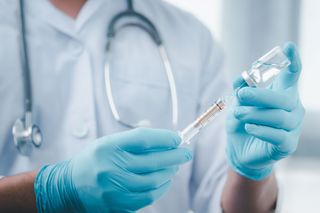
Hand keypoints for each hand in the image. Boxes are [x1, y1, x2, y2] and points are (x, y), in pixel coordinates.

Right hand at [34, 128, 191, 211]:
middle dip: (175, 156)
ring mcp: (115, 188)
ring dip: (170, 172)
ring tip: (175, 166)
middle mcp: (111, 167)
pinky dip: (162, 187)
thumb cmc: (94, 160)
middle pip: (153, 161)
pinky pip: (148, 197)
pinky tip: (165, 180)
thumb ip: (135, 140)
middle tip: (186, 152)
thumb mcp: (109, 142)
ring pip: (154, 181)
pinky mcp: (118, 204)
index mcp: (108, 147)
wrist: (70, 186)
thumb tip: (166, 140)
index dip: (164, 138)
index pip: (143, 139)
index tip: (177, 138)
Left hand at [226, 42, 304, 180]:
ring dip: (255, 114)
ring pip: (279, 117)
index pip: (292, 76)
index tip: (288, 46)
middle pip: (284, 98)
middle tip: (241, 95)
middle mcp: (292, 108)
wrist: (240, 150)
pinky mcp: (287, 145)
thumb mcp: (237, 104)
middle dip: (260, 95)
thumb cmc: (241, 123)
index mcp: (281, 94)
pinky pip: (278, 136)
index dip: (293, 61)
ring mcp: (292, 127)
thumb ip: (240, 90)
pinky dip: (261, 130)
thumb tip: (241, 78)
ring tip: (238, 114)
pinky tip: (249, 128)